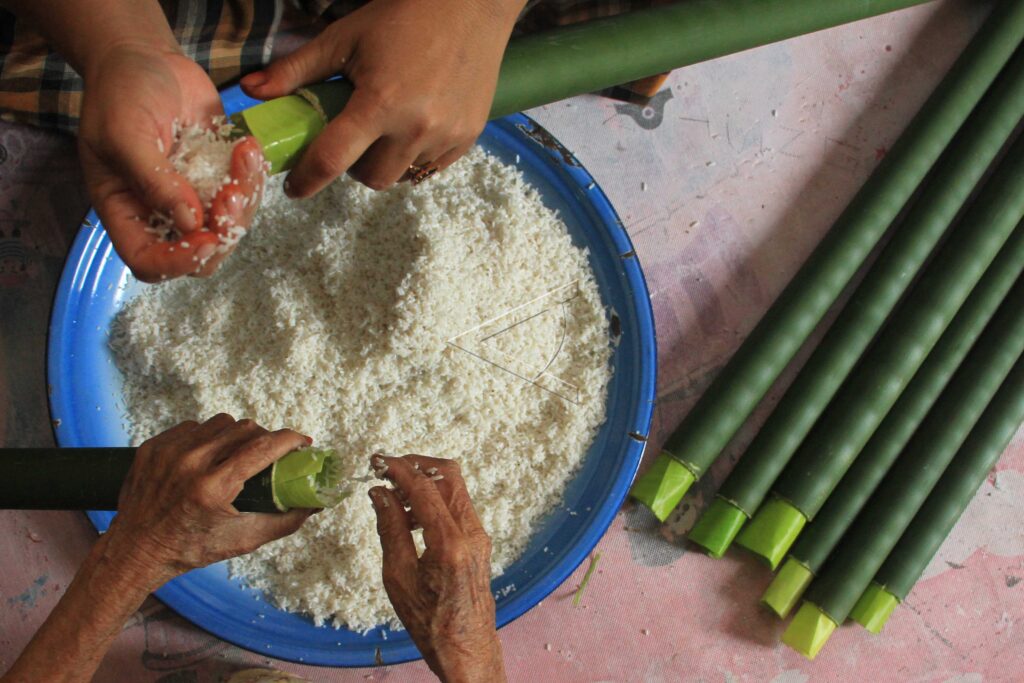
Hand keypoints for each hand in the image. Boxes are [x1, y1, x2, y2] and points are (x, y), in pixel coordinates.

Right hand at [78, 44, 264, 282]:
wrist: (146, 59)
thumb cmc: (120, 93)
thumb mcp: (125, 133)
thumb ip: (154, 180)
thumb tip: (189, 221)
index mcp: (126, 210)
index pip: (148, 262)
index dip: (175, 263)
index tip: (203, 238)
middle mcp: (161, 212)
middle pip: (199, 255)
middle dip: (222, 235)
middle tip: (230, 196)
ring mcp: (194, 198)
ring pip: (229, 227)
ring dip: (244, 203)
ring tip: (244, 159)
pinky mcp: (220, 178)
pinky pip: (245, 196)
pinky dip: (253, 177)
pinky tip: (248, 147)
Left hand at [103, 415, 313, 587]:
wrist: (135, 551)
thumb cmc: (192, 549)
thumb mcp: (243, 540)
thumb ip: (285, 521)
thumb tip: (317, 503)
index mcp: (213, 488)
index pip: (262, 447)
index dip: (290, 440)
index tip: (303, 443)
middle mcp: (190, 464)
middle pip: (245, 428)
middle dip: (265, 437)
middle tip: (271, 453)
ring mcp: (168, 452)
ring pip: (220, 422)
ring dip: (236, 434)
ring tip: (238, 453)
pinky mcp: (152, 446)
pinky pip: (193, 427)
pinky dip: (207, 437)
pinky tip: (208, 455)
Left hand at [240, 0, 524, 195]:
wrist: (471, 6)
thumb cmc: (403, 16)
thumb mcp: (345, 38)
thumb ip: (297, 70)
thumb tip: (251, 91)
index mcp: (380, 103)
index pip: (332, 159)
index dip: (307, 179)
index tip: (295, 188)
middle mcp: (416, 128)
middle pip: (371, 178)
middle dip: (353, 166)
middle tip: (353, 139)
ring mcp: (446, 137)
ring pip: (402, 175)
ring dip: (385, 162)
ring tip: (386, 130)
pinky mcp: (467, 138)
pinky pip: (431, 167)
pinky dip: (415, 156)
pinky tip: (414, 126)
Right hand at [369, 455, 505, 682]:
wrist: (466, 649)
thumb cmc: (430, 623)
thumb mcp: (399, 577)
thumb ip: (390, 529)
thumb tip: (380, 493)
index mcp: (450, 542)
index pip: (425, 488)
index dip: (399, 468)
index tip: (378, 460)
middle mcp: (471, 532)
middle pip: (449, 475)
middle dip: (417, 465)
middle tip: (388, 469)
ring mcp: (479, 536)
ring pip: (454, 488)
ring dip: (424, 482)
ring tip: (394, 495)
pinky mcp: (478, 542)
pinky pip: (456, 506)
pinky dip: (433, 499)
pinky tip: (410, 514)